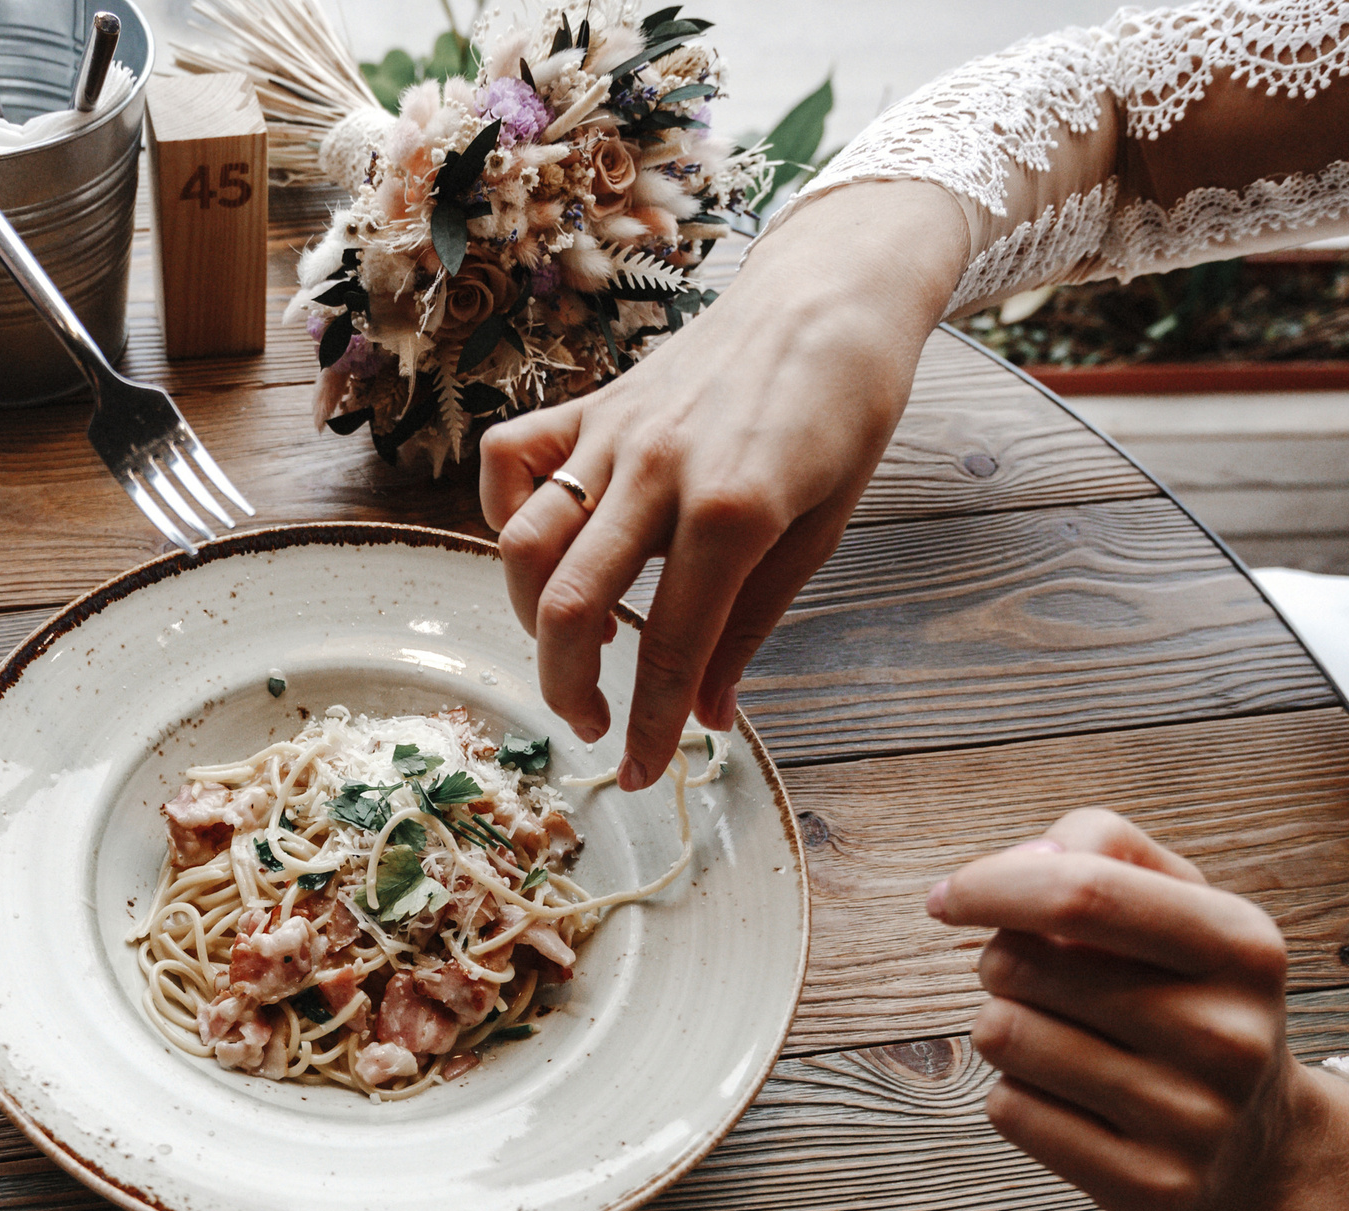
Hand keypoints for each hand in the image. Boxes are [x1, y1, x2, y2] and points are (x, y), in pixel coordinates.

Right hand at [479, 180, 968, 789]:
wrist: (832, 296)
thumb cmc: (842, 415)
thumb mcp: (818, 533)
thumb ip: (750, 626)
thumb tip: (705, 715)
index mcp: (732, 511)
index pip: (669, 646)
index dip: (648, 725)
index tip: (640, 775)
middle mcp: (657, 471)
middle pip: (567, 605)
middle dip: (568, 689)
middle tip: (594, 726)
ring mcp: (613, 434)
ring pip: (523, 543)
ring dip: (530, 618)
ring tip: (574, 649)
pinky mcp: (589, 406)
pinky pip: (511, 461)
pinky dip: (506, 512)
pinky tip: (548, 547)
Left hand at [926, 809, 1348, 1210]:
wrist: (1262, 1141)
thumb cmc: (1191, 995)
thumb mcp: (1179, 900)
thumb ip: (1099, 847)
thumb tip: (1018, 864)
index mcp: (1243, 946)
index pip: (1082, 894)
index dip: (991, 885)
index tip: (948, 896)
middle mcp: (1228, 1035)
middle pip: (1020, 963)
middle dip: (1000, 958)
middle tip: (1038, 979)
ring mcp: (1193, 1120)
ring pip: (1002, 1035)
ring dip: (1003, 1024)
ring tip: (1060, 1034)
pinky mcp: (1151, 1187)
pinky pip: (1010, 1111)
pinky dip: (1016, 1093)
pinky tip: (1071, 1097)